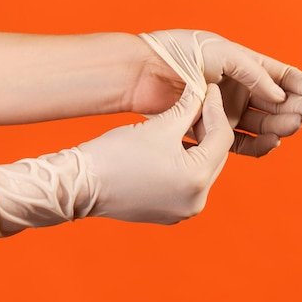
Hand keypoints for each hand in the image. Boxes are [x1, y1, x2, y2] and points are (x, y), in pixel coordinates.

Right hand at [80, 83, 232, 223]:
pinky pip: (188, 182)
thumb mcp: (159, 126)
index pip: (221, 137)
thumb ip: (187, 107)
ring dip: (198, 144)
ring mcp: (183, 210)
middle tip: (199, 102)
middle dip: (208, 127)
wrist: (80, 184)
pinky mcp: (170, 213)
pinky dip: (186, 161)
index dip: (216, 108)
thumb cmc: (116, 155)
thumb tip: (201, 93)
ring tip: (186, 120)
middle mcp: (196, 201)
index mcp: (196, 180)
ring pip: (203, 168)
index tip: (209, 89)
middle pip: (215, 155)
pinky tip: (176, 143)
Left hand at [135, 29, 301, 155]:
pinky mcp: (211, 130)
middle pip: (276, 102)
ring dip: (280, 125)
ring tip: (294, 125)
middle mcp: (238, 88)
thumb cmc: (180, 53)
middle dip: (297, 106)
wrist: (142, 72)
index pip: (281, 76)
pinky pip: (241, 141)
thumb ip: (253, 73)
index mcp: (244, 64)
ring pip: (262, 122)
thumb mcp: (222, 53)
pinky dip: (258, 144)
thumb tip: (279, 95)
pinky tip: (273, 142)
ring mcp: (226, 111)